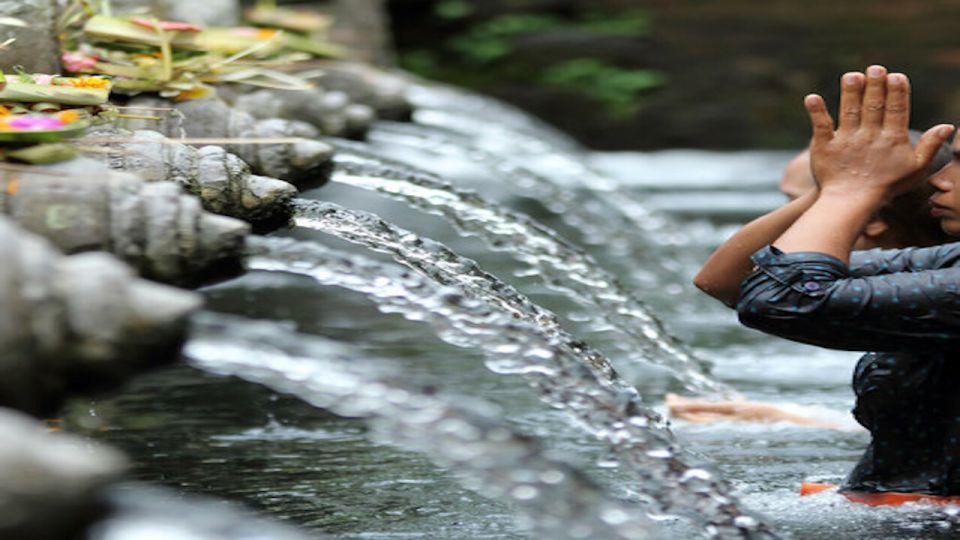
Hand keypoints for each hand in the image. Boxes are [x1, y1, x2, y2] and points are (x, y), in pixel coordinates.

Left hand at [805, 65, 953, 200]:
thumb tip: (948, 125)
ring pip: (849, 111)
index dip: (897, 91)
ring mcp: (846, 141)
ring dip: (850, 91)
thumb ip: (929, 146)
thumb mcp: (915, 169)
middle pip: (873, 105)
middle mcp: (869, 137)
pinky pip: (820, 126)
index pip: (896, 109)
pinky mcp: (824, 147)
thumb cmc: (886, 187)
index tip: (896, 75)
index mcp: (892, 139)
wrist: (851, 204)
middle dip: (875, 84)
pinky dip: (816, 111)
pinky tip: (811, 97)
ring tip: (851, 75)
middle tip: (874, 67)